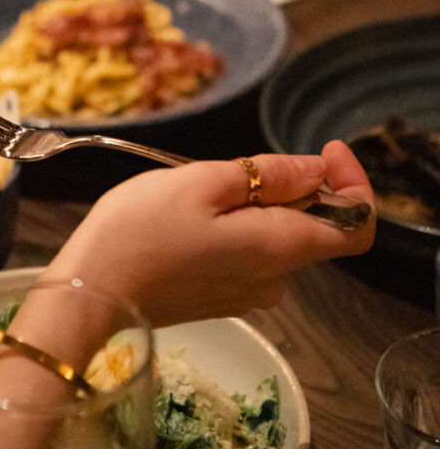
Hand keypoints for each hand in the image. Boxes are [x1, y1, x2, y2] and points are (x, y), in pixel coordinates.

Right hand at [45, 141, 374, 326]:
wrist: (90, 292)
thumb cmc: (142, 229)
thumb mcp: (205, 182)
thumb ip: (270, 175)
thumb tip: (318, 170)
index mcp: (281, 247)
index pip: (358, 227)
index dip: (353, 183)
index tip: (323, 150)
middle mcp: (276, 279)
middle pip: (314, 227)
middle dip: (288, 186)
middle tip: (230, 166)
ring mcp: (248, 293)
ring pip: (277, 237)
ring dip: (257, 205)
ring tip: (198, 191)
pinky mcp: (222, 298)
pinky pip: (250, 254)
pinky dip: (236, 227)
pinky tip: (189, 218)